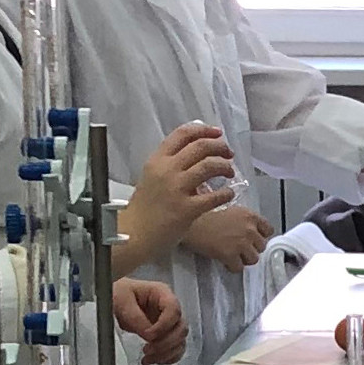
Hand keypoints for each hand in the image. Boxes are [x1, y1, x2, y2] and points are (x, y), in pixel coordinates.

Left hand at [112, 278, 188, 364]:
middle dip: (165, 343)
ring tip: (147, 358)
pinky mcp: (166, 334)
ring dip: (166, 353)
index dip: (164, 325)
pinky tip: (153, 360)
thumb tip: (149, 336)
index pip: (174, 310)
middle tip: (147, 349)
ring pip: (180, 341)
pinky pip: (176, 349)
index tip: (148, 335)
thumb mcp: (121, 301)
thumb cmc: (117, 294)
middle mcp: (170, 308)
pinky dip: (167, 358)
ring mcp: (170, 322)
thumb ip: (135, 317)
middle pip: (181, 328)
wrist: (113, 299)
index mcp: (161, 293)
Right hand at [125, 122, 237, 254]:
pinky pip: (215, 196)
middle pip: (201, 147)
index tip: (217, 133)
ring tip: (230, 172)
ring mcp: (177, 189)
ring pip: (210, 166)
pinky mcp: (187, 209)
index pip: (183, 134)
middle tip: (229, 153)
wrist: (134, 234)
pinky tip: (229, 193)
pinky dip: (226, 192)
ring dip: (225, 166)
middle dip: (220, 147)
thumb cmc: (144, 207)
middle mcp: (166, 170)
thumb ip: (170, 164)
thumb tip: (195, 153)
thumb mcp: (151, 176)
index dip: (204, 130)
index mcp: (157, 160)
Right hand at [185, 203, 271, 270]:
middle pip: (262, 246)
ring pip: (253, 259)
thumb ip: (244, 221)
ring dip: (244, 259)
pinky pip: (239, 268)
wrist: (191, 223)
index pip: (268, 230)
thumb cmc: (205, 214)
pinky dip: (232, 267)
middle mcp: (249, 230)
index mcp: (250, 216)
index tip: (254, 239)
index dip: (261, 236)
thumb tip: (250, 232)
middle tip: (240, 248)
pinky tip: (225, 261)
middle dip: (251, 248)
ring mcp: (241, 243)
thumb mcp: (230, 211)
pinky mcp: (230, 255)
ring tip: (234, 256)